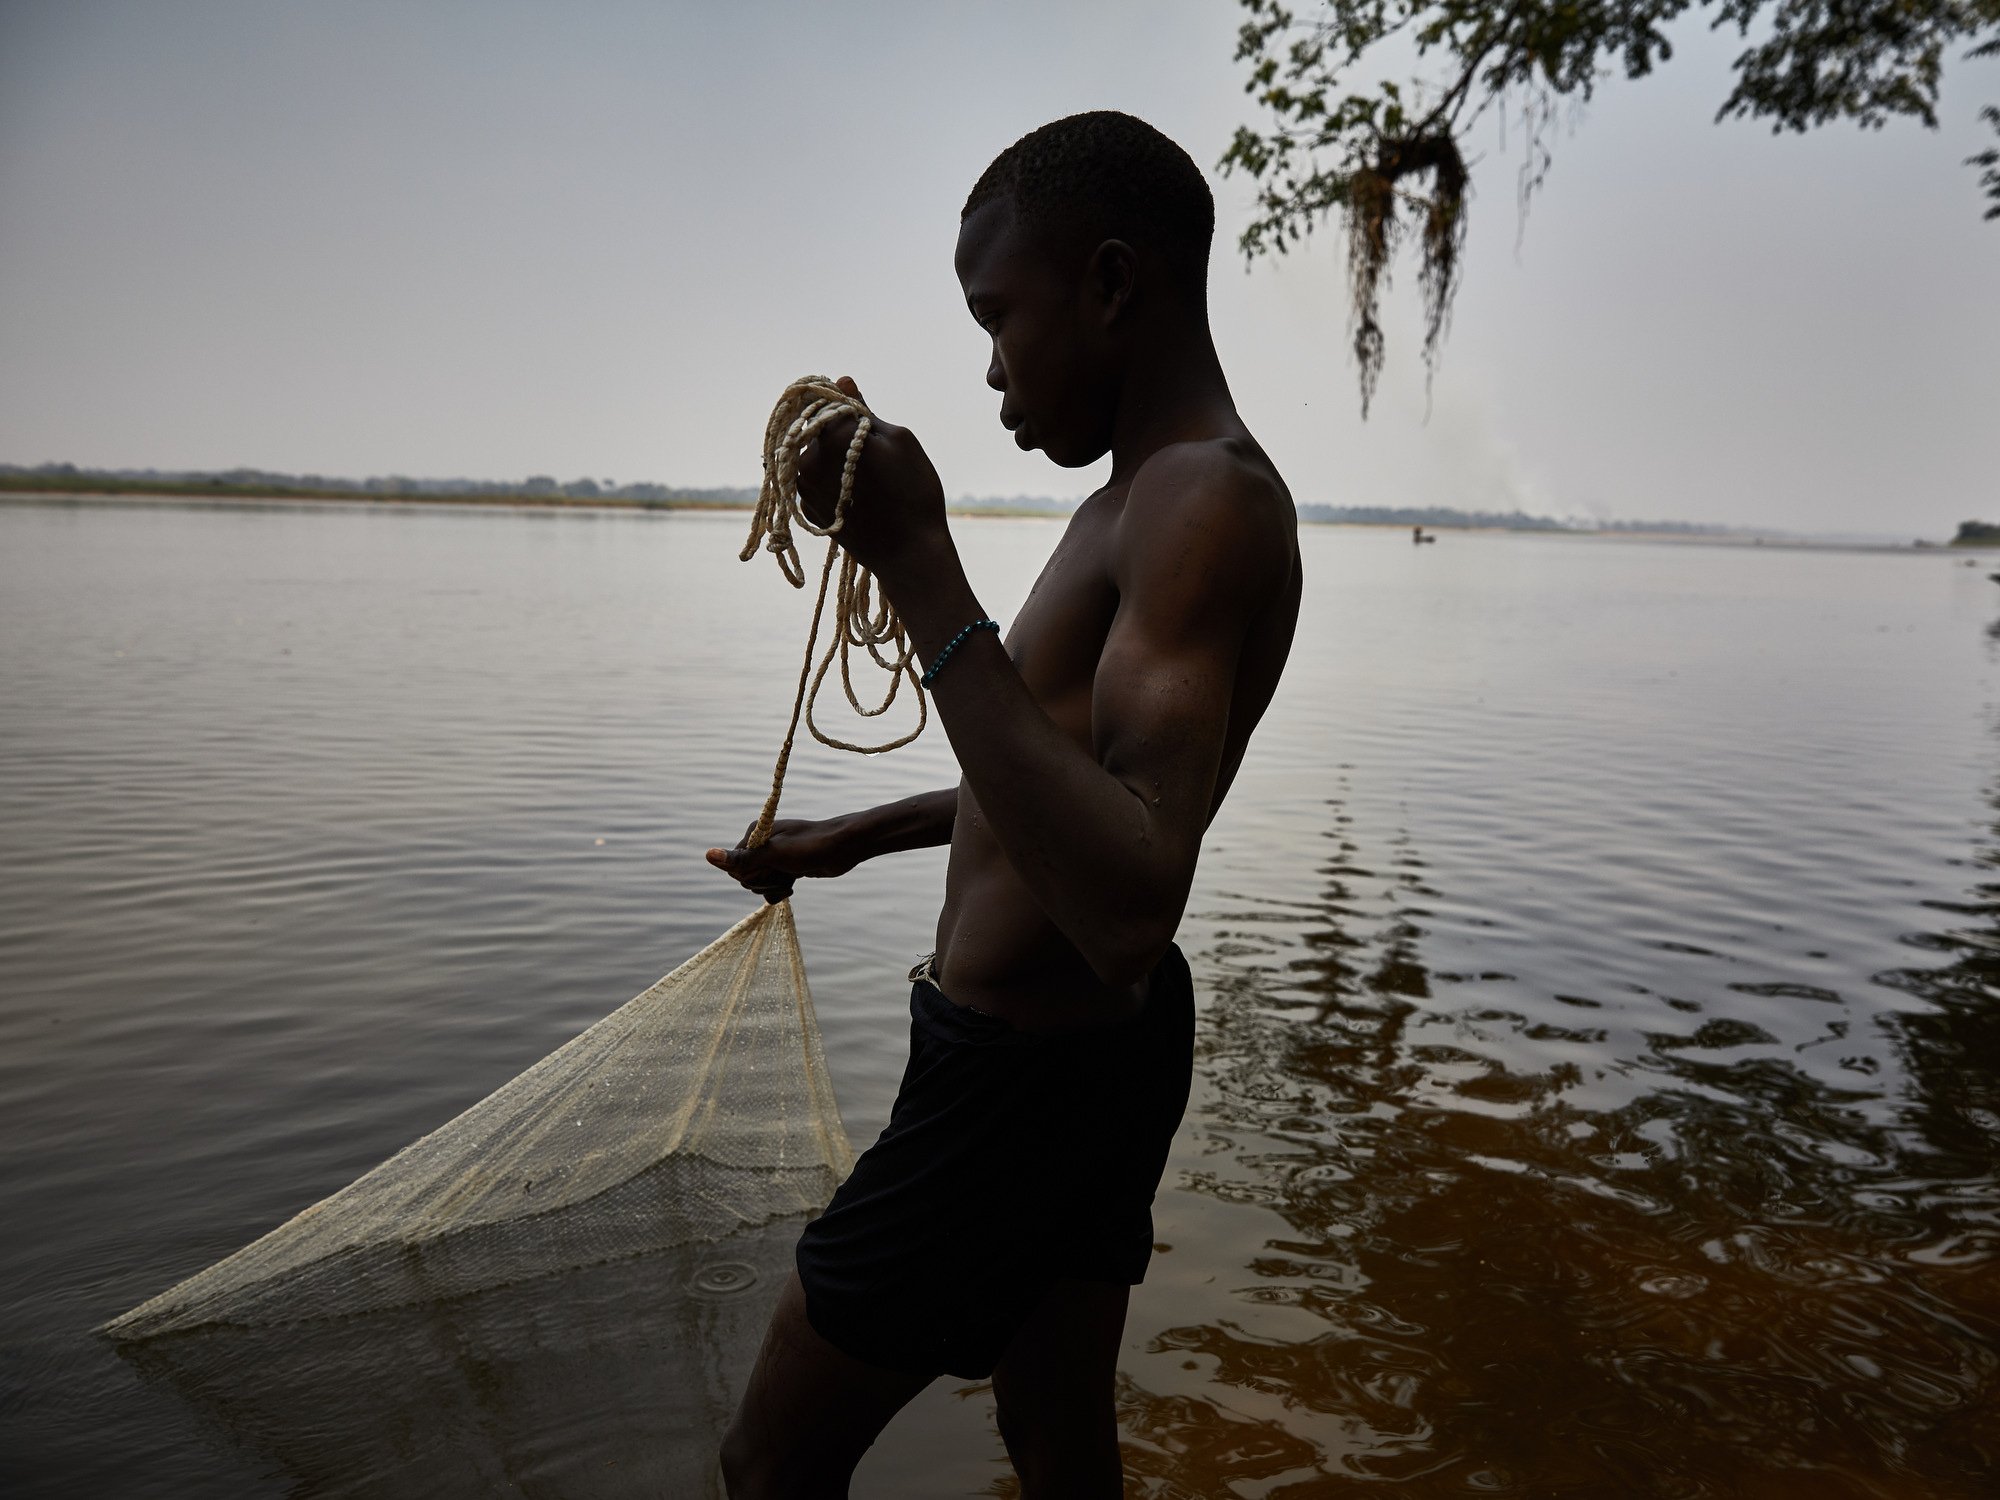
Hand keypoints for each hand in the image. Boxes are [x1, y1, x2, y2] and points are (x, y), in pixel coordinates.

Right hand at [705, 816, 863, 903]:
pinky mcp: (786, 868)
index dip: (751, 874)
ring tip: (790, 879)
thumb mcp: (775, 855)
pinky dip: (779, 891)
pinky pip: (771, 887)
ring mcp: (774, 857)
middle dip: (763, 882)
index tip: (770, 870)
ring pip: (759, 884)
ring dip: (773, 888)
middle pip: (745, 876)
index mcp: (755, 835)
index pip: (735, 865)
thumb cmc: (811, 847)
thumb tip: (708, 855)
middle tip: (783, 875)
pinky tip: (792, 887)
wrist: (844, 848)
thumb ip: (743, 858)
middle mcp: (762, 845)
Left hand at [796, 376, 950, 583]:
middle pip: (817, 431)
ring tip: (869, 479)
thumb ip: (865, 410)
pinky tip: (860, 497)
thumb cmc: (913, 494)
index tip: (866, 419)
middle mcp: (807, 462)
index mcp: (830, 438)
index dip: (848, 407)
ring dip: (834, 459)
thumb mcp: (900, 441)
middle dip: (839, 434)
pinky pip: (816, 483)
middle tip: (873, 454)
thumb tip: (842, 381)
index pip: (827, 403)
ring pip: (815, 457)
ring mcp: (804, 490)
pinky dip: (832, 482)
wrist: (909, 555)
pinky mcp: (808, 512)